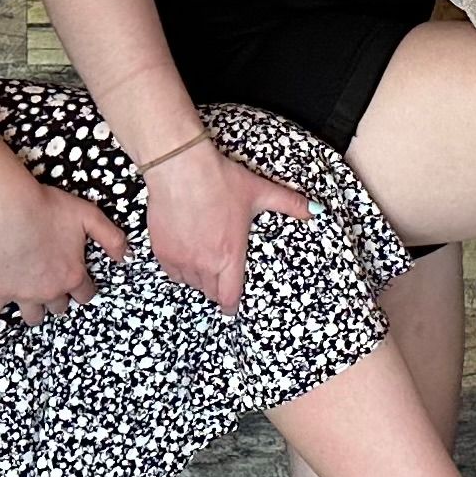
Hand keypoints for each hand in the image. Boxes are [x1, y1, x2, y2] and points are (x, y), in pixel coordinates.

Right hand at [0, 180, 122, 332]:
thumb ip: (112, 238)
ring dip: (35, 312)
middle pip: (59, 307)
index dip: (84, 289)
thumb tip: (126, 257)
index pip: (85, 294)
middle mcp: (49, 290)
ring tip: (34, 305)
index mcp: (72, 275)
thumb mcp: (90, 216)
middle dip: (59, 300)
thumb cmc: (47, 209)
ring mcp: (23, 292)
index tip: (81, 286)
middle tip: (55, 289)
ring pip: (33, 315)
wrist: (8, 209)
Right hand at [141, 136, 313, 313]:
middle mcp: (204, 263)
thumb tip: (314, 211)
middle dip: (217, 288)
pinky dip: (179, 268)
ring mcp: (181, 259)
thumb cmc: (219, 180)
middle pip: (210, 292)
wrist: (180, 169)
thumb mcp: (259, 192)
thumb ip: (289, 204)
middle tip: (221, 276)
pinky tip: (185, 254)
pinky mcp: (161, 251)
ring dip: (198, 278)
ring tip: (204, 262)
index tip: (232, 307)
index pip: (229, 296)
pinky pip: (171, 272)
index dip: (232, 306)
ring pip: (190, 282)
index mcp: (229, 256)